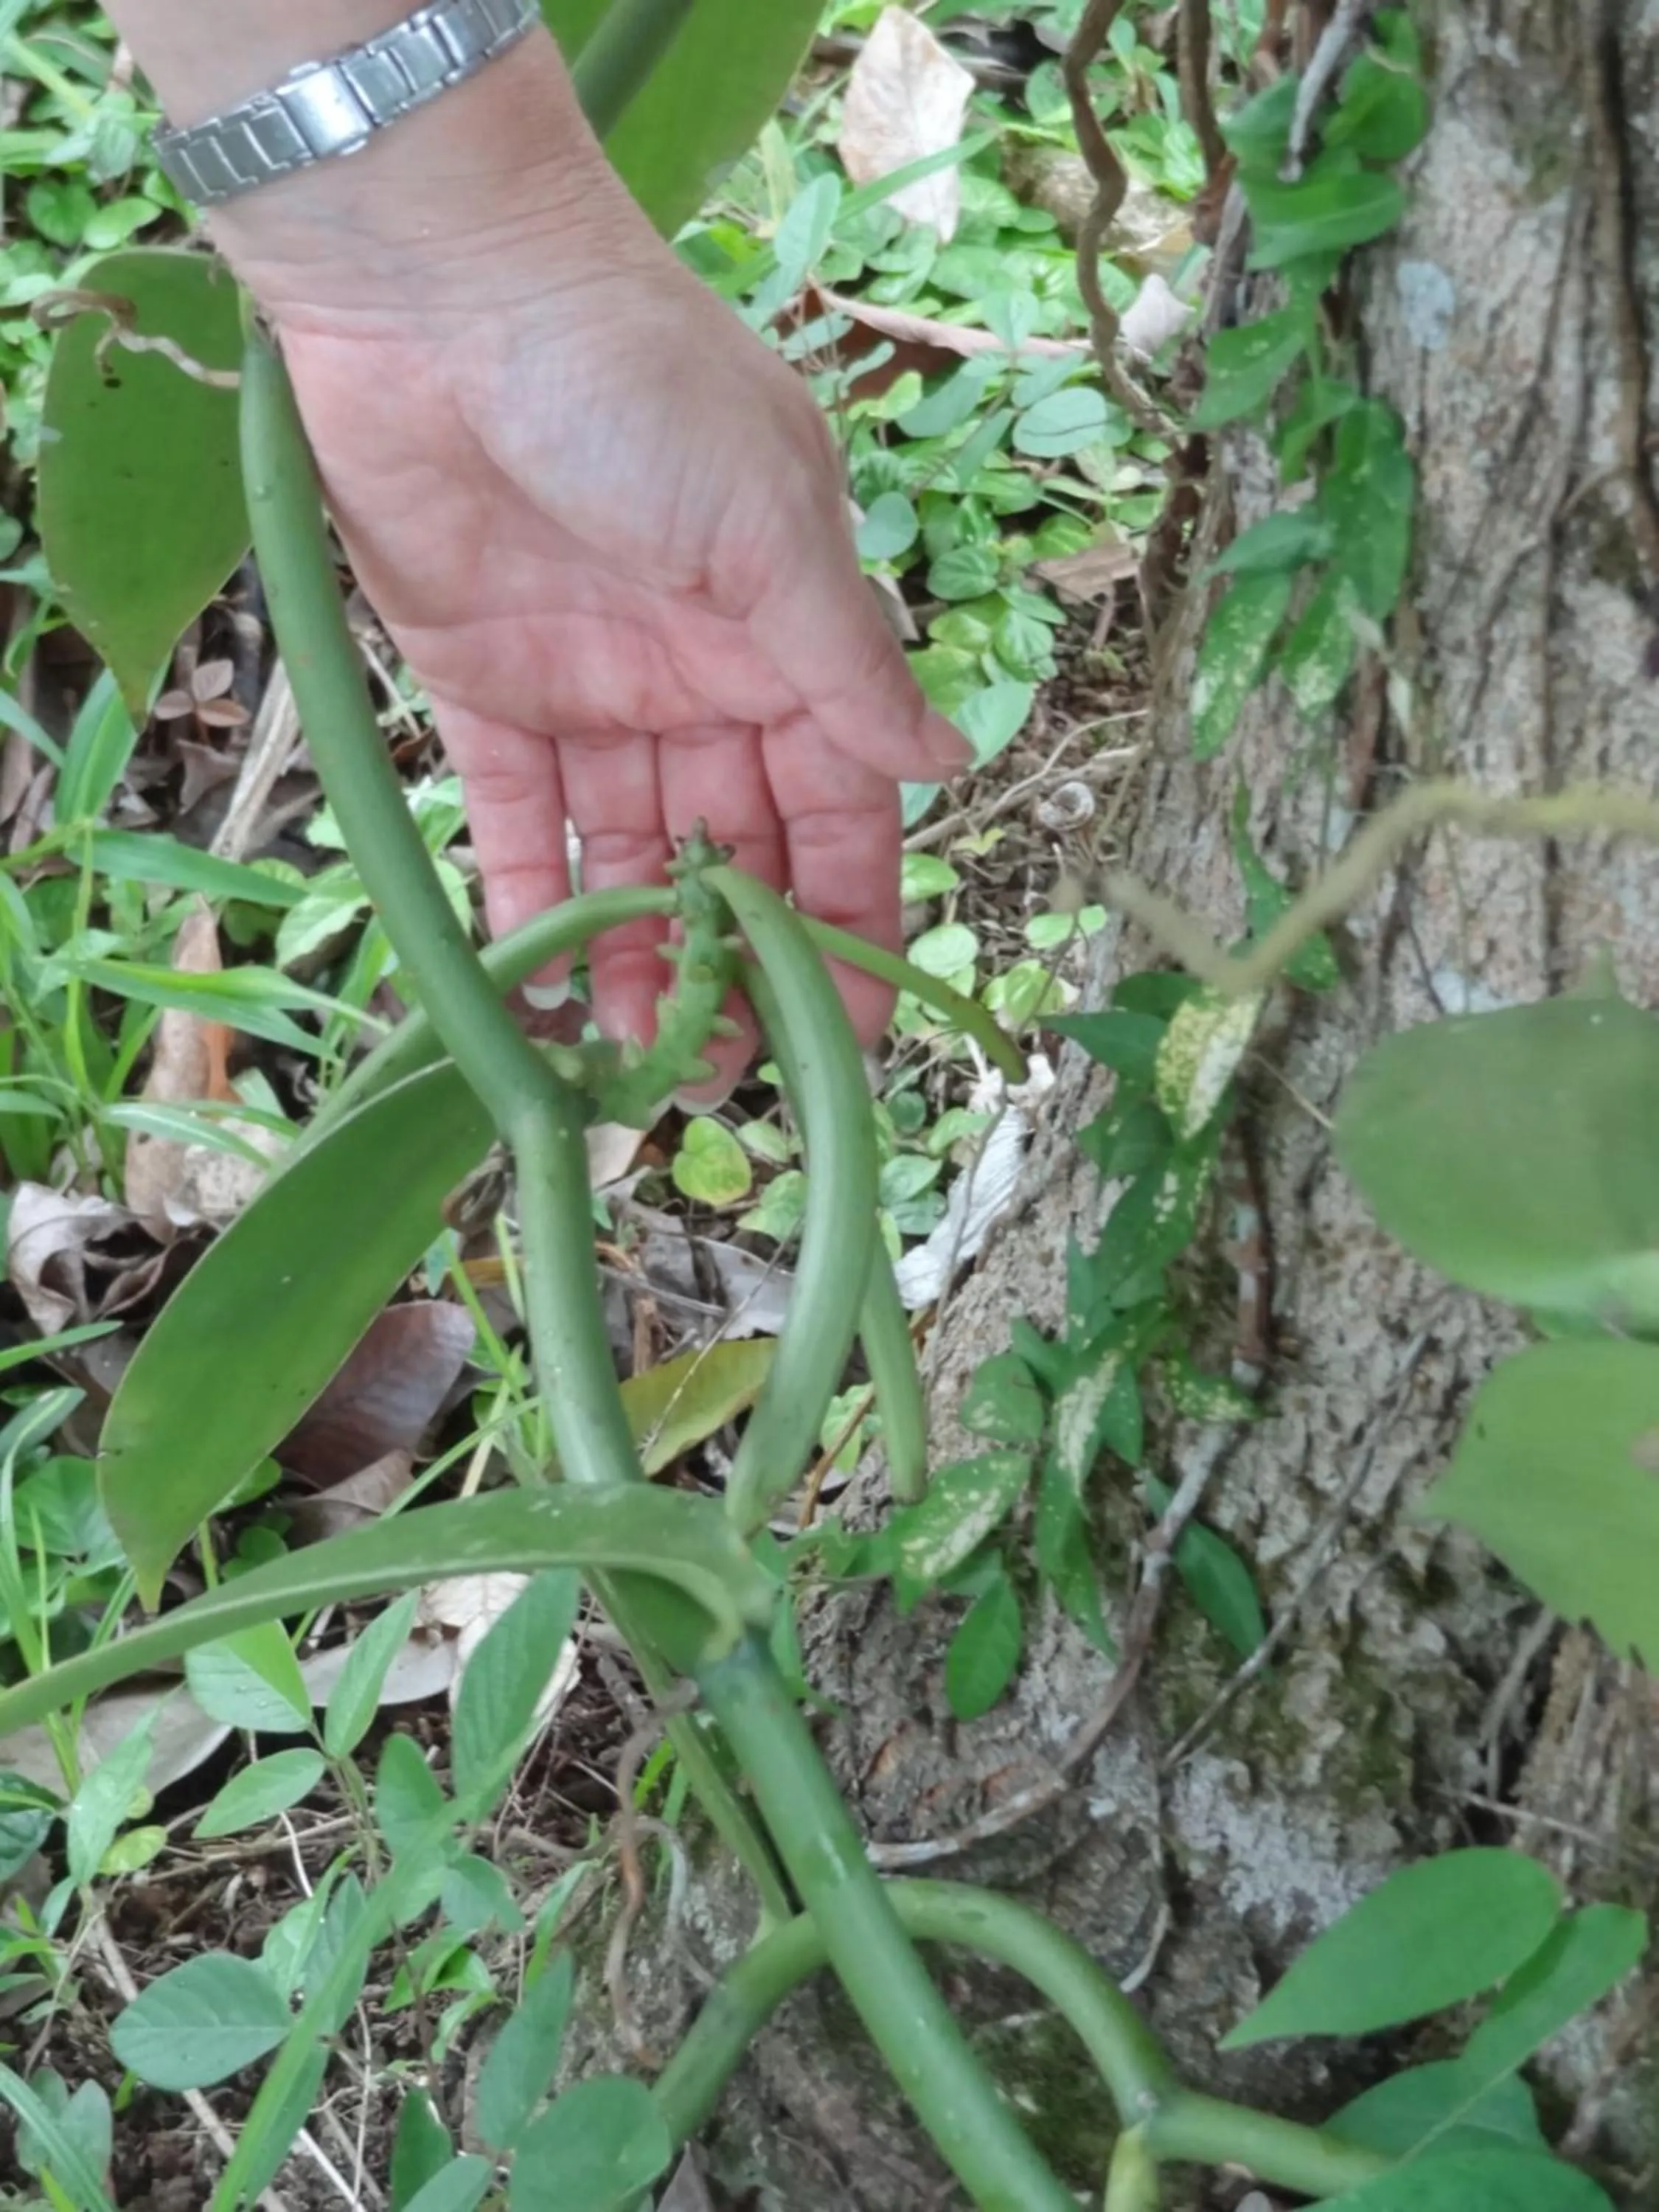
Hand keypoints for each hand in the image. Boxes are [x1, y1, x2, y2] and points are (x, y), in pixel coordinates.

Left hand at [272, 257, 966, 1077]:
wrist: (443, 294)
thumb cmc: (637, 386)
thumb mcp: (770, 523)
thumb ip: (843, 661)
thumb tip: (945, 761)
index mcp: (791, 641)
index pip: (841, 812)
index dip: (852, 922)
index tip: (853, 1035)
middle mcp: (702, 680)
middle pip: (735, 856)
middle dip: (738, 967)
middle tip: (723, 1081)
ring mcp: (594, 690)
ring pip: (629, 858)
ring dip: (637, 960)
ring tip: (635, 1065)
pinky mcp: (484, 687)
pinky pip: (513, 818)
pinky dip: (524, 900)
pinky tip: (533, 989)